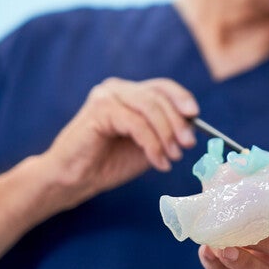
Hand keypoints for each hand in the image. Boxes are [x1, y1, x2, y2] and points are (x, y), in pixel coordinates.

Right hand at [40, 77, 198, 206]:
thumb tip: (193, 124)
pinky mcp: (99, 110)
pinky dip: (152, 144)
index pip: (161, 87)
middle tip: (188, 145)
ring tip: (173, 157)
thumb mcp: (147, 144)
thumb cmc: (109, 163)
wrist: (74, 181)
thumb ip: (166, 131)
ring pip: (149, 108)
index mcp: (128, 92)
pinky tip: (158, 162)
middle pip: (158, 97)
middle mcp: (117, 88)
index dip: (181, 97)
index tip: (195, 115)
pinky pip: (136, 124)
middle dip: (177, 122)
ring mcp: (106, 96)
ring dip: (166, 134)